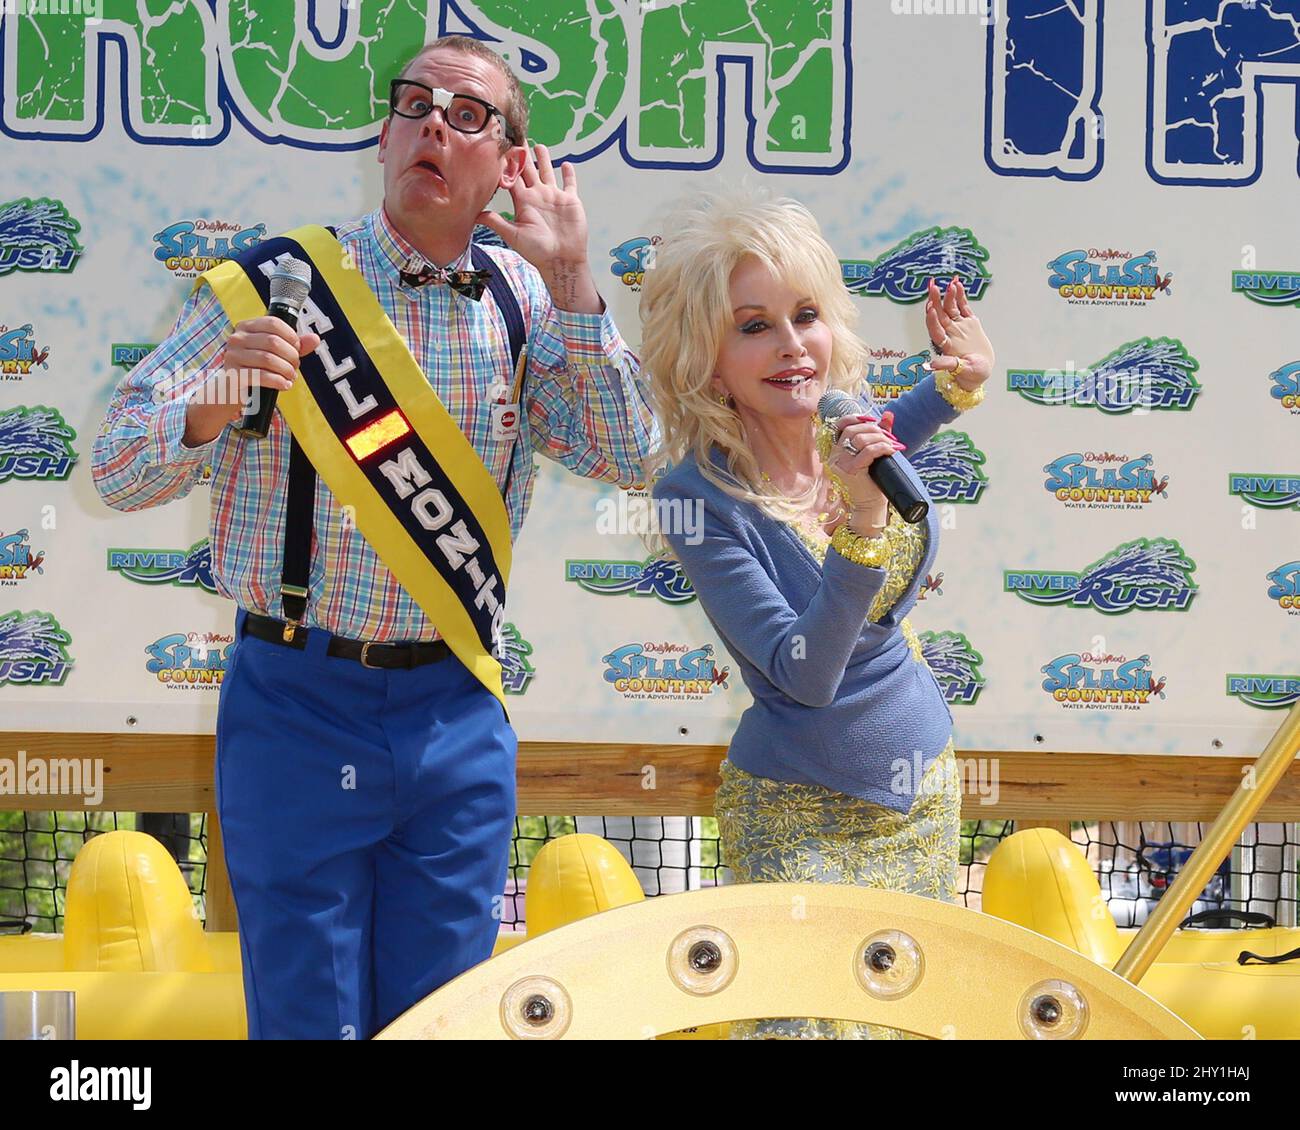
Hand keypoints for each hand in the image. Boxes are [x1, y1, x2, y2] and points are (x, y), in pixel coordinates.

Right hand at [182, 317, 319, 446]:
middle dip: (291, 356)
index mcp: (246, 327)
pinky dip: (278, 381)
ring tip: (291, 377)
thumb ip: (295, 346)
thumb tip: (315, 338)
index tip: (297, 349)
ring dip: (286, 370)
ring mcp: (232, 356)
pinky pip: (261, 376)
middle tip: (295, 367)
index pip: (273, 323)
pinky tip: (285, 385)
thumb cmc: (256, 369)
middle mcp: (236, 338)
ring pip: (268, 359)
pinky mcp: (233, 375)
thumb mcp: (275, 354)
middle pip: (273, 341)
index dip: (291, 336)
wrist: (231, 391)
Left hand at [475, 144, 601, 311]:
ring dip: (543, 159)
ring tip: (538, 145)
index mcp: (523, 201)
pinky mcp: (570, 201)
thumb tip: (476, 214)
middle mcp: (537, 196)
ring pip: (547, 172)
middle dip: (523, 154)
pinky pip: (570, 183)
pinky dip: (569, 174)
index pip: (512, 177)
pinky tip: (567, 164)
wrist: (561, 260)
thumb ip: (497, 222)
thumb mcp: (514, 235)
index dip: (507, 163)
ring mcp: (554, 197)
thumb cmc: (537, 251)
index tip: (501, 146)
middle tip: (517, 136)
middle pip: (528, 170)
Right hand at [823, 414, 905, 522]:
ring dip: (880, 438)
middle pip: (852, 431)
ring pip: (860, 440)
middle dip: (874, 430)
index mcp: (836, 451)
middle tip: (889, 437)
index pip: (839, 426)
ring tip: (892, 445)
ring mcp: (840, 465)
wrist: (870, 506)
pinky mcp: (851, 472)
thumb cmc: (872, 481)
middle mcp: (834, 457)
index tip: (872, 421)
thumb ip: (878, 434)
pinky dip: (882, 448)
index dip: (855, 418)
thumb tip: (888, 414)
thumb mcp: (874, 454)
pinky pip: (868, 452)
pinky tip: (891, 450)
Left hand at [925, 276, 994, 390]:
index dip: (932, 320)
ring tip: (950, 283)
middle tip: (932, 286)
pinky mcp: (968, 322)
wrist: (981, 370)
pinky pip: (962, 306)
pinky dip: (960, 296)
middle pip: (940, 314)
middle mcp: (949, 333)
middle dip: (935, 300)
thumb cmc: (971, 374)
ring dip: (948, 295)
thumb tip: (931, 366)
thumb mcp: (962, 370)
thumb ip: (947, 365)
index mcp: (946, 345)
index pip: (936, 330)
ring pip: (951, 308)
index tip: (931, 309)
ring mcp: (958, 326)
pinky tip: (957, 284)